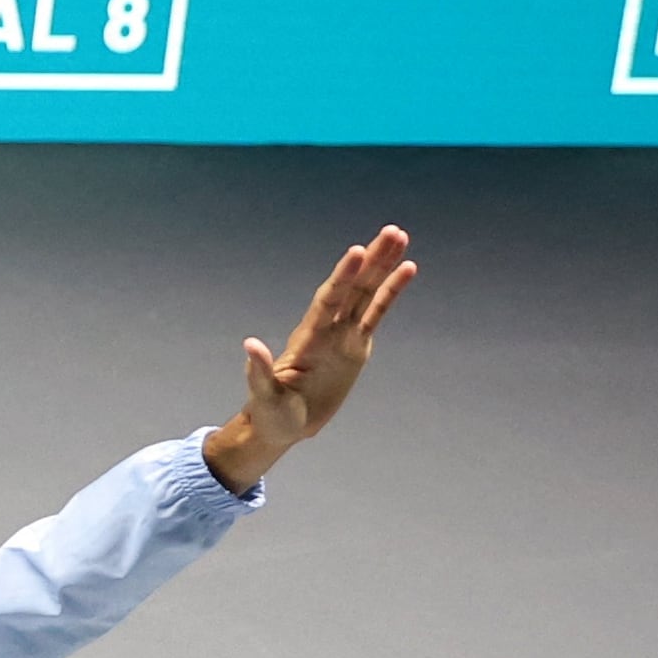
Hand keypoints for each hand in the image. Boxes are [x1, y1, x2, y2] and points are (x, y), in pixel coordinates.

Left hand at [201, 224, 418, 492]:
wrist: (282, 425)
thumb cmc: (270, 414)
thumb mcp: (263, 396)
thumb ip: (258, 371)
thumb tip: (250, 344)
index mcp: (308, 339)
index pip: (328, 300)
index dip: (342, 277)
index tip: (357, 251)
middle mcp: (327, 330)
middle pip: (353, 288)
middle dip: (372, 261)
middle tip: (393, 231)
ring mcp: (343, 335)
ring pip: (367, 294)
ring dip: (384, 267)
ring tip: (401, 237)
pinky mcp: (356, 347)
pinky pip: (377, 315)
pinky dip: (390, 293)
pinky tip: (406, 271)